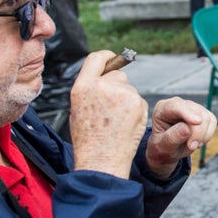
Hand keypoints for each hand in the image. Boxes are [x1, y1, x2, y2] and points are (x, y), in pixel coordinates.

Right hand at [69, 50, 150, 178]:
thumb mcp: (78, 109)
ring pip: (129, 90)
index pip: (96, 58)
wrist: (101, 160)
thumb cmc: (88, 140)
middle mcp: (102, 85)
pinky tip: (126, 125)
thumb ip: (90, 90)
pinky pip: (138, 101)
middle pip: (117, 75)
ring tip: (116, 123)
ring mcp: (122, 93)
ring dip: (126, 101)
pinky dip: (135, 111)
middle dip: (118, 86)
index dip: (106, 57)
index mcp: (83, 86)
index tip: (112, 58)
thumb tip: (104, 78)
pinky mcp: (138, 102)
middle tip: (112, 109)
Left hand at [144, 97, 217, 177]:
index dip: (187, 113)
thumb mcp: (162, 147)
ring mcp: (192, 107)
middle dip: (196, 132)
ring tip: (191, 146)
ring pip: (206, 118)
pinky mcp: (203, 113)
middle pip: (195, 112)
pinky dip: (208, 135)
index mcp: (163, 108)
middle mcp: (178, 104)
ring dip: (202, 136)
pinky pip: (212, 121)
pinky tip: (197, 141)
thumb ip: (172, 138)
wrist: (168, 150)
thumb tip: (186, 129)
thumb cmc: (162, 147)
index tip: (197, 122)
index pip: (176, 106)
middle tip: (191, 147)